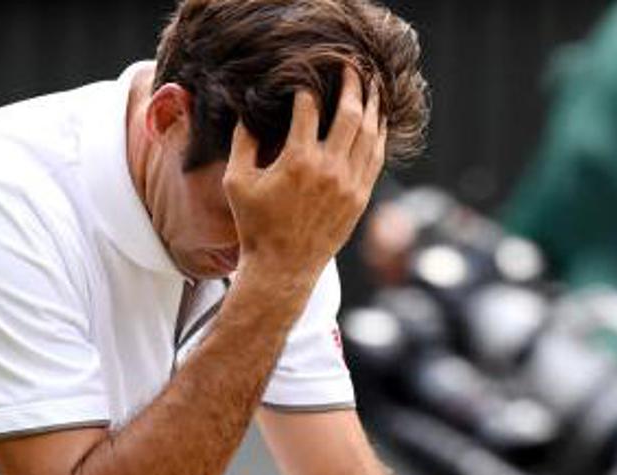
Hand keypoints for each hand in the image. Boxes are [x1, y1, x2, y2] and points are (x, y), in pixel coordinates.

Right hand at [223, 66, 386, 286]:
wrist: (283, 268)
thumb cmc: (255, 225)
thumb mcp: (237, 182)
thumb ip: (243, 141)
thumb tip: (248, 109)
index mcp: (298, 161)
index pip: (309, 108)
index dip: (307, 88)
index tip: (305, 76)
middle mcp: (329, 169)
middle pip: (349, 112)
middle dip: (352, 83)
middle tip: (351, 66)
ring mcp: (349, 183)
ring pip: (370, 132)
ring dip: (372, 104)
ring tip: (371, 84)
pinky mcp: (361, 197)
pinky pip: (376, 156)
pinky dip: (379, 133)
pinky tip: (377, 118)